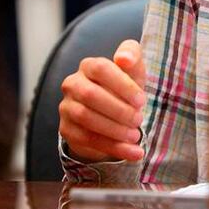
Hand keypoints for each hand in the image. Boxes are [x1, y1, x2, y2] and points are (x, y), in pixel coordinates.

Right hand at [59, 39, 145, 162]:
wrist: (112, 115)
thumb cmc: (124, 87)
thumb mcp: (133, 70)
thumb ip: (132, 55)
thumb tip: (124, 58)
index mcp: (89, 66)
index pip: (101, 69)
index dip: (122, 85)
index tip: (142, 100)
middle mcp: (72, 84)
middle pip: (90, 95)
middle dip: (118, 110)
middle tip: (139, 119)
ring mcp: (66, 107)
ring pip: (86, 118)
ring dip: (115, 130)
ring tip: (136, 136)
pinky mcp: (67, 130)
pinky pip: (88, 140)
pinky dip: (114, 147)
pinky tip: (133, 152)